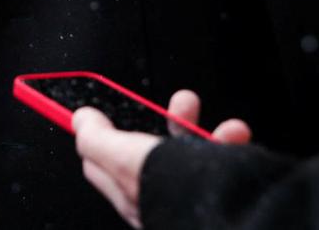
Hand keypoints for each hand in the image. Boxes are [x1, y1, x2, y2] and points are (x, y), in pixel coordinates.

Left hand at [72, 90, 251, 227]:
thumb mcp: (124, 159)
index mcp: (128, 192)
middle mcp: (158, 196)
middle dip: (161, 118)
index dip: (100, 132)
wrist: (238, 214)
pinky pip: (221, 156)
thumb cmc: (178, 193)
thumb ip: (97, 139)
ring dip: (198, 124)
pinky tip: (234, 134)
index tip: (100, 109)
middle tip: (178, 103)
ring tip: (207, 115)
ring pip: (187, 147)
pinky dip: (229, 139)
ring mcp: (187, 193)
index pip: (101, 161)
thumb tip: (80, 120)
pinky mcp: (220, 189)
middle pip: (149, 145)